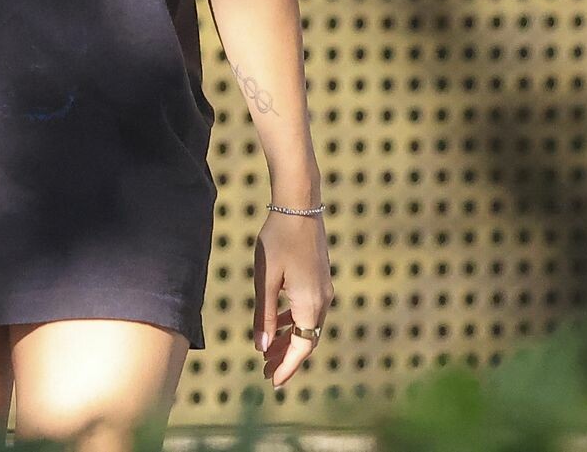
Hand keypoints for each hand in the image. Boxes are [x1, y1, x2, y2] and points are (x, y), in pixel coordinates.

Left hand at [252, 209, 333, 388]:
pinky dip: (294, 322)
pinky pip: (309, 311)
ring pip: (308, 326)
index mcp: (310, 304)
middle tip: (265, 372)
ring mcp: (324, 289)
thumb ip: (264, 315)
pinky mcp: (320, 279)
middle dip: (287, 357)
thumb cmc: (278, 239)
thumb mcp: (265, 279)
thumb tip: (262, 347)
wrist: (299, 205)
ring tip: (268, 351)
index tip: (272, 381)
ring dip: (290, 340)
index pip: (302, 348)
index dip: (287, 367)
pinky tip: (278, 322)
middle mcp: (323, 301)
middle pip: (307, 340)